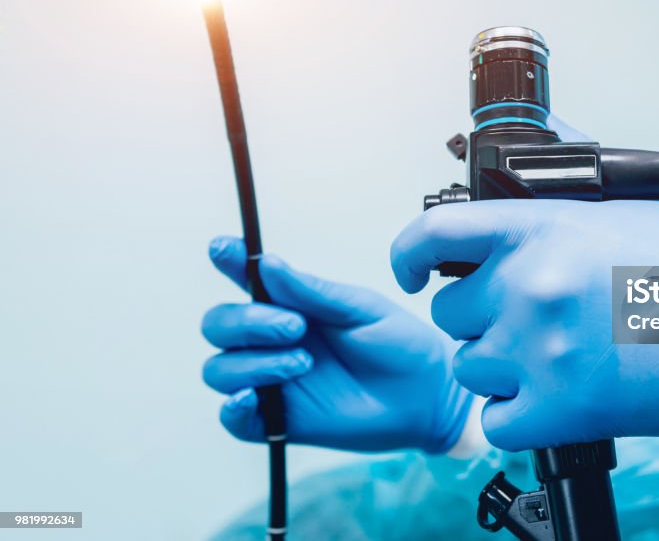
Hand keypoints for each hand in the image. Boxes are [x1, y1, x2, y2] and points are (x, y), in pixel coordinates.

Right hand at [202, 236, 471, 453]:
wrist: (429, 394)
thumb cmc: (399, 344)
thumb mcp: (360, 309)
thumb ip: (312, 291)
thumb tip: (266, 264)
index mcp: (290, 304)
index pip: (244, 278)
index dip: (227, 261)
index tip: (223, 249)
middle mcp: (271, 340)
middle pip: (218, 325)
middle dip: (247, 322)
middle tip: (296, 326)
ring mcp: (272, 380)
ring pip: (219, 370)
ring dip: (252, 363)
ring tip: (304, 361)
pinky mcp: (278, 421)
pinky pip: (234, 419)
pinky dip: (232, 408)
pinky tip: (253, 397)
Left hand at [391, 199, 658, 450]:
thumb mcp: (626, 199)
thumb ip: (559, 180)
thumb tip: (527, 141)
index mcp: (539, 226)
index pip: (429, 235)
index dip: (405, 257)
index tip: (407, 272)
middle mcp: (528, 283)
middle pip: (450, 313)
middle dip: (483, 318)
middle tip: (536, 322)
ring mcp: (541, 349)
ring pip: (470, 367)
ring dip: (504, 368)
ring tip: (561, 359)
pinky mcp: (563, 409)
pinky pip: (495, 422)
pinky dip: (518, 417)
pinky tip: (559, 399)